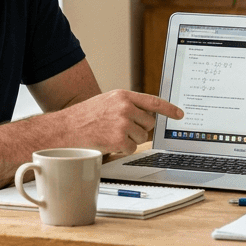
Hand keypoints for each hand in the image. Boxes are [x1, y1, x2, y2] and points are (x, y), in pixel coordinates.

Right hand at [55, 90, 182, 154]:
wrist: (65, 129)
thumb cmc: (84, 117)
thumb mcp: (107, 102)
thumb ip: (127, 105)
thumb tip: (147, 117)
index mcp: (123, 96)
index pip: (154, 102)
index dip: (169, 109)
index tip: (180, 114)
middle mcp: (125, 107)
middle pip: (148, 123)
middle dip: (138, 128)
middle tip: (120, 129)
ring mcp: (123, 123)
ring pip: (141, 137)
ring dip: (129, 140)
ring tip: (110, 134)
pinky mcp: (119, 139)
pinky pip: (131, 148)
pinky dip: (121, 149)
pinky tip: (108, 143)